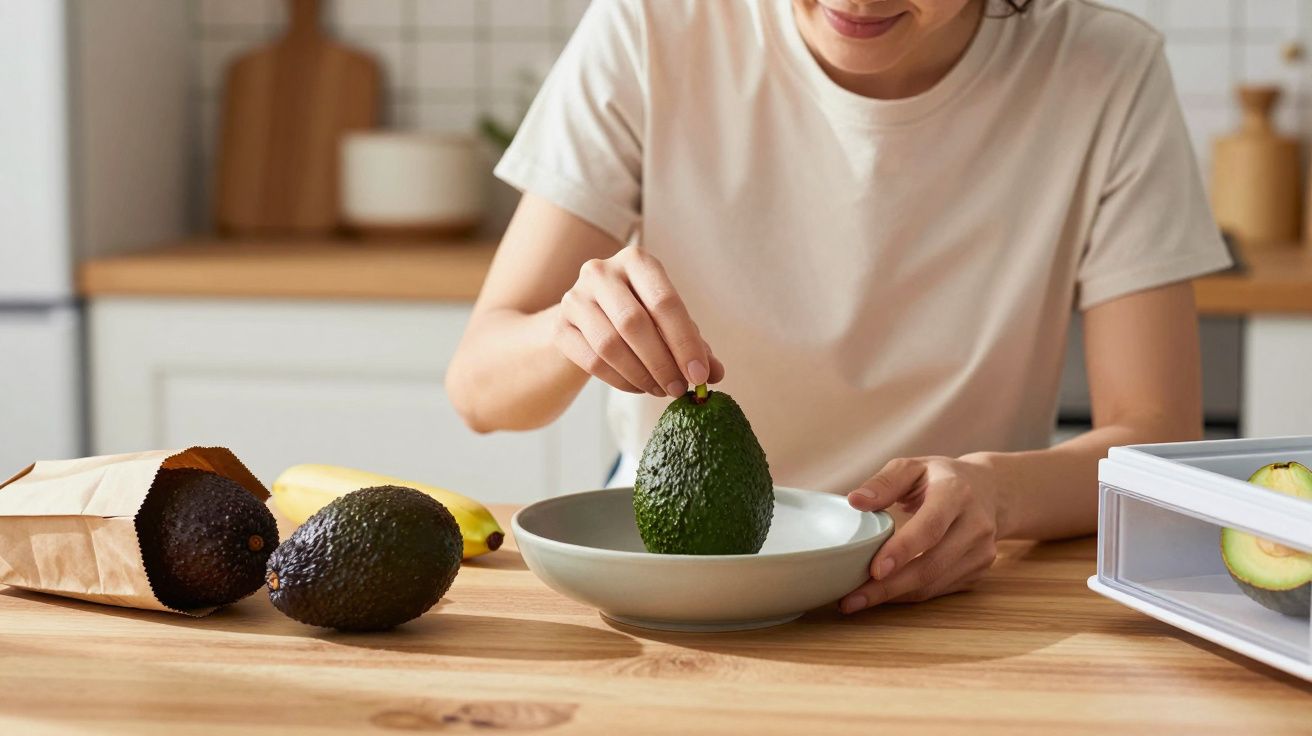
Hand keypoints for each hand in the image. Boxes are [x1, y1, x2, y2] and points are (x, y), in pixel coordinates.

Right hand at [553, 245, 724, 396]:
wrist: (587, 316)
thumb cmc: (639, 314)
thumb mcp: (668, 321)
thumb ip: (693, 343)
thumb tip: (715, 374)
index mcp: (636, 260)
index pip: (665, 302)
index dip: (685, 342)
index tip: (700, 375)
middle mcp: (601, 272)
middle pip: (634, 323)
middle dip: (663, 363)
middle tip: (680, 389)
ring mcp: (575, 297)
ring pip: (610, 344)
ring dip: (641, 375)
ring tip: (662, 390)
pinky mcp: (560, 326)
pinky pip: (592, 361)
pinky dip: (620, 380)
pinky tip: (638, 387)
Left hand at [840, 455, 1000, 612]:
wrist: (990, 490)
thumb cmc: (940, 477)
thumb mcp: (912, 467)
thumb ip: (884, 482)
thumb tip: (855, 501)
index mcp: (956, 493)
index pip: (931, 527)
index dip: (902, 551)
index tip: (874, 570)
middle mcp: (975, 525)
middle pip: (931, 565)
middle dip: (888, 587)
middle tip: (851, 599)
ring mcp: (981, 552)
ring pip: (933, 584)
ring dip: (893, 596)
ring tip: (856, 600)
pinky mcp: (978, 571)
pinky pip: (938, 590)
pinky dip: (907, 595)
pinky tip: (882, 594)